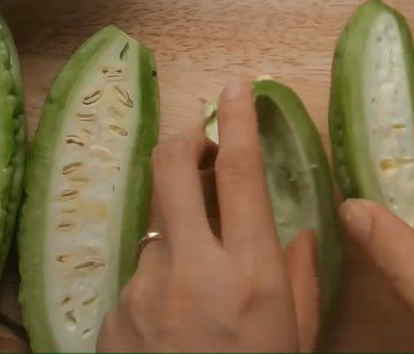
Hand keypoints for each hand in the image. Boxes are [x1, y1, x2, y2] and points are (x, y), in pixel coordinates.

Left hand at [98, 78, 320, 352]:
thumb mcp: (295, 345)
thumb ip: (301, 285)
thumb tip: (301, 235)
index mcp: (249, 274)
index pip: (239, 171)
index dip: (237, 118)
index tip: (236, 84)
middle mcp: (191, 267)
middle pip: (170, 165)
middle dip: (184, 139)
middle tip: (199, 142)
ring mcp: (143, 287)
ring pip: (157, 225)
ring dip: (178, 232)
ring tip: (198, 282)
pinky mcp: (111, 311)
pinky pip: (140, 276)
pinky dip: (160, 284)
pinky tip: (173, 327)